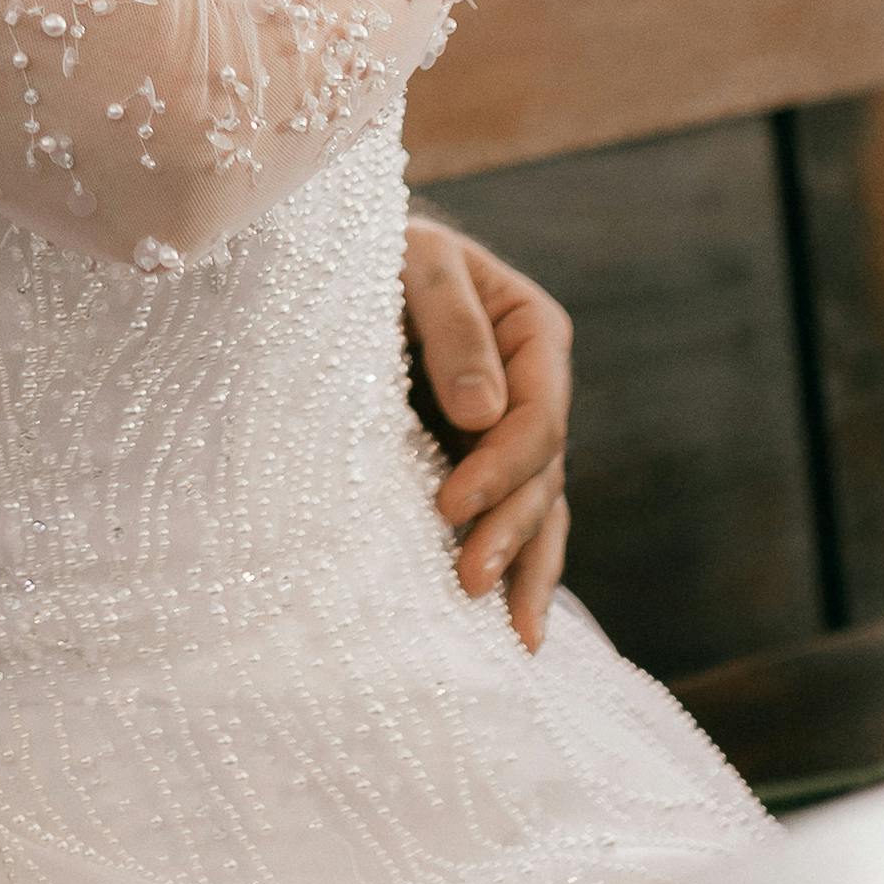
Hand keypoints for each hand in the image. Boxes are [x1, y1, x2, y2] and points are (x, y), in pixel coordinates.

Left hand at [405, 213, 571, 649]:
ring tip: (511, 636)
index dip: (502, 466)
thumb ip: (452, 325)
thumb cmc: (377, 247)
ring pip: (538, 508)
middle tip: (467, 583)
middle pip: (542, 473)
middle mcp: (533, 387)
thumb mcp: (416, 261)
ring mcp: (508, 431)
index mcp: (533, 332)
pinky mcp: (475, 461)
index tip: (450, 505)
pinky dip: (515, 568)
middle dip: (509, 531)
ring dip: (523, 567)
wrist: (341, 259)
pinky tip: (514, 627)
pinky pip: (511, 518)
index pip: (538, 415)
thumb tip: (482, 414)